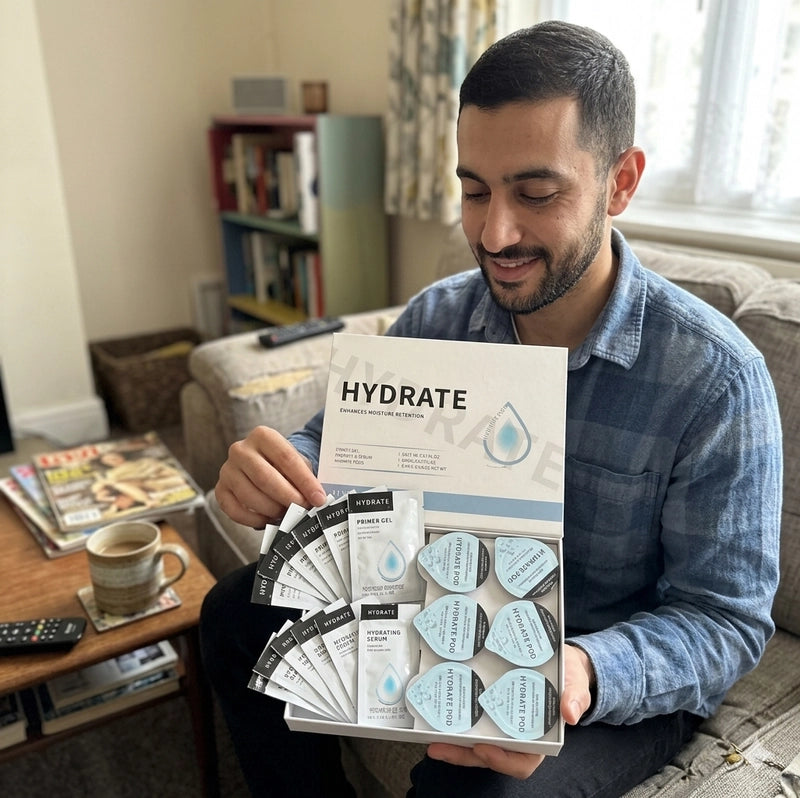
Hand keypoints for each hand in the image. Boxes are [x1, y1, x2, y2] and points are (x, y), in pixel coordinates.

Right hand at [214, 426, 326, 527]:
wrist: (263, 462)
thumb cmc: (283, 464)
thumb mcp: (296, 461)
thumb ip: (304, 476)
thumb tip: (316, 499)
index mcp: (263, 436)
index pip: (286, 458)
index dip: (305, 481)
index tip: (319, 498)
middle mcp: (241, 450)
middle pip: (265, 477)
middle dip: (288, 497)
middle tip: (303, 509)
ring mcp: (227, 469)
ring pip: (249, 495)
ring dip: (272, 509)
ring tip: (287, 514)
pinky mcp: (221, 489)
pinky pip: (234, 509)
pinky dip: (253, 519)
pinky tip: (267, 520)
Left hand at [426, 644, 594, 778]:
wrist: (561, 661)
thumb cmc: (569, 678)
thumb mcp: (575, 684)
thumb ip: (575, 697)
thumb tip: (570, 713)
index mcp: (540, 739)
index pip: (520, 762)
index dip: (501, 760)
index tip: (483, 749)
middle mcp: (517, 738)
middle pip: (489, 755)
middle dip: (463, 755)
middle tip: (439, 747)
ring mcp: (501, 726)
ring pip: (475, 744)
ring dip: (454, 744)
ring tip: (431, 738)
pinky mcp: (490, 712)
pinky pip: (473, 724)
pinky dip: (456, 724)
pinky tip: (438, 718)